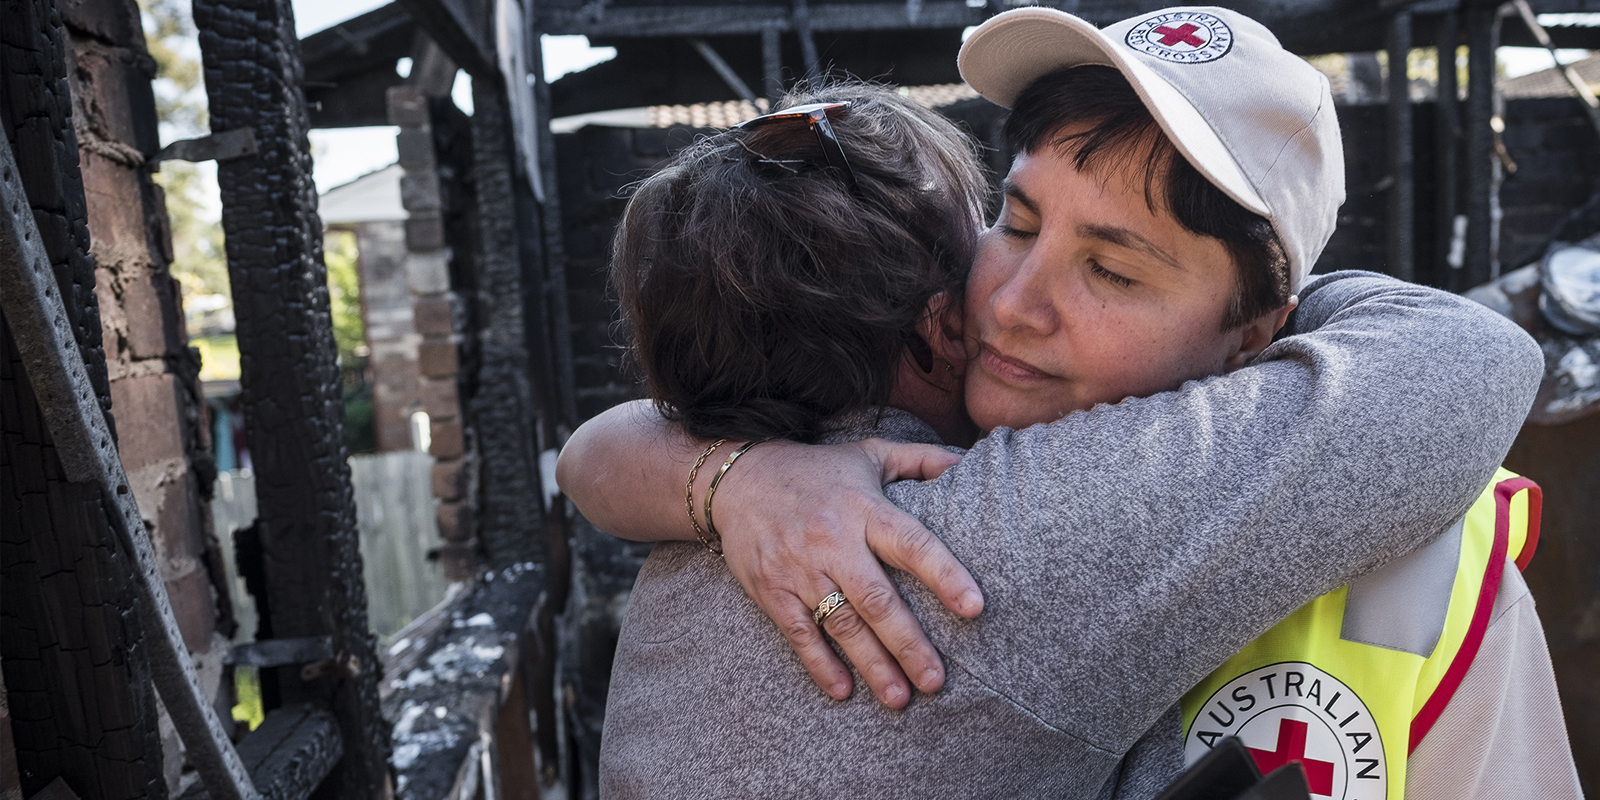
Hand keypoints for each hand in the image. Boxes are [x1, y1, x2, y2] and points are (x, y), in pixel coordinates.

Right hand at [711, 438, 982, 707]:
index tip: (975, 607)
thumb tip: (966, 462)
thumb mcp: (867, 453)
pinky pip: (799, 632)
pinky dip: (821, 663)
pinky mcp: (772, 589)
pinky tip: (843, 690)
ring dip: (872, 664)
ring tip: (900, 698)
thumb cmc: (814, 471)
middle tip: (936, 681)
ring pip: (842, 624)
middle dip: (909, 644)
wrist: (736, 480)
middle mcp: (833, 541)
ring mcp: (800, 568)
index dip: (945, 575)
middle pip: (877, 599)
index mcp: (864, 509)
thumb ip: (919, 459)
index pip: (912, 544)